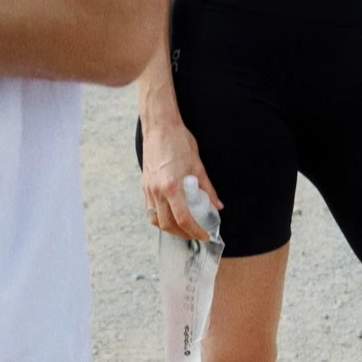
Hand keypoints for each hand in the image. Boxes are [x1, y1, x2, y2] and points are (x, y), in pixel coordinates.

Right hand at [140, 119, 219, 241]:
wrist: (159, 126)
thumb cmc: (179, 142)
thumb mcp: (197, 165)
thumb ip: (207, 188)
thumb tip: (217, 205)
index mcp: (172, 187)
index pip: (184, 219)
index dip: (196, 231)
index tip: (205, 235)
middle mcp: (157, 191)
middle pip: (168, 225)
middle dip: (183, 234)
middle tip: (196, 234)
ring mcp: (148, 189)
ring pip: (156, 220)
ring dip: (170, 229)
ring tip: (184, 228)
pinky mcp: (144, 185)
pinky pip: (150, 210)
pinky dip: (160, 218)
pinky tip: (171, 215)